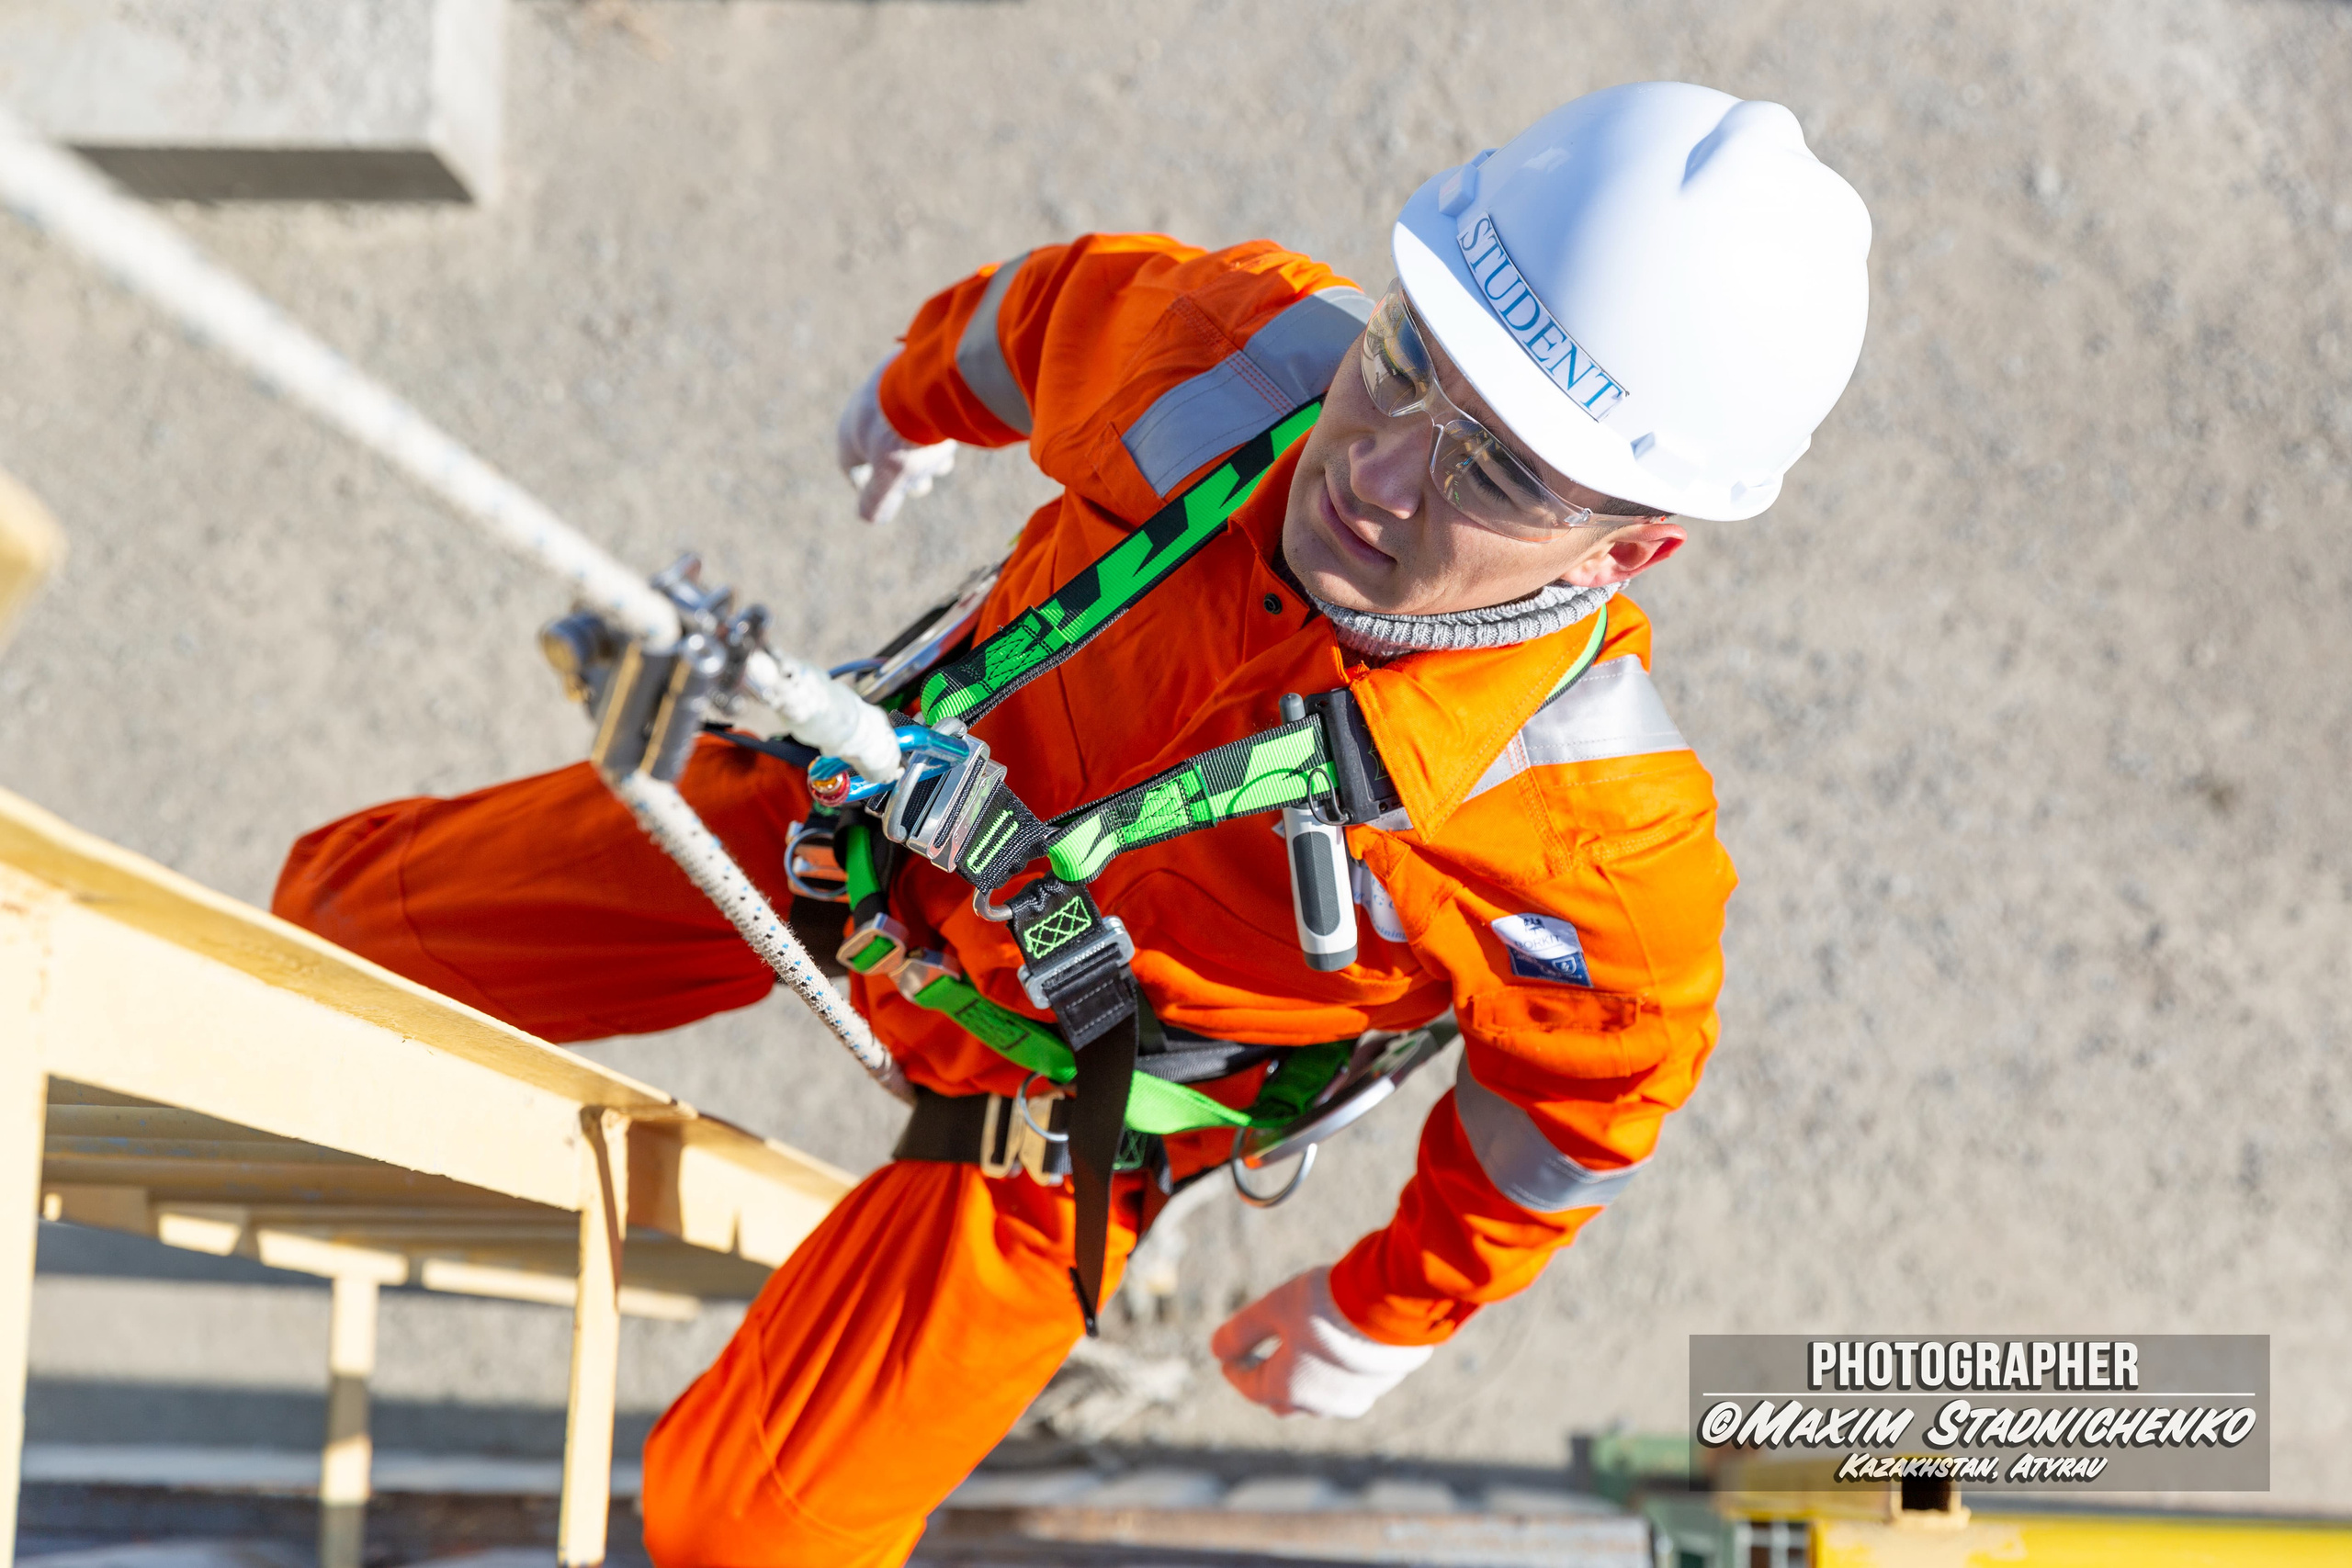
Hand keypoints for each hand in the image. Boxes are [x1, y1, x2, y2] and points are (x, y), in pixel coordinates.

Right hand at [836, 351, 957, 523]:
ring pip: (908, 431)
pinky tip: (953, 430)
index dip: (869, 487)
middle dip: (906, 473)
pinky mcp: (915, 376)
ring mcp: (889, 391)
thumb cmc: (905, 431)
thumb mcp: (889, 475)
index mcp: (850, 433)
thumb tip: (871, 517)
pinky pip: (923, 407)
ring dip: (926, 450)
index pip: (853, 466)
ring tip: (944, 455)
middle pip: (884, 452)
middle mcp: (865, 410)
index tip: (886, 496)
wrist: (930, 380)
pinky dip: (935, 424)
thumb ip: (878, 500)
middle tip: (924, 482)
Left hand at [1210, 1266, 1431, 1417]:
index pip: (1250, 1386)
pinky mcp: (1381, 1387)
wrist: (1395, 1304)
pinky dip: (1335, 1374)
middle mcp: (1319, 1404)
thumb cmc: (1327, 1303)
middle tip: (1260, 1358)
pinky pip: (1348, 1387)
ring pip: (1318, 1398)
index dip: (1235, 1369)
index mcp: (1287, 1388)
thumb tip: (1216, 1350)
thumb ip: (1241, 1330)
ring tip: (1301, 1355)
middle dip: (1268, 1381)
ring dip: (1305, 1381)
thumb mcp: (1274, 1306)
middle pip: (1282, 1400)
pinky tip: (1338, 1350)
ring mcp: (1353, 1400)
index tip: (1229, 1356)